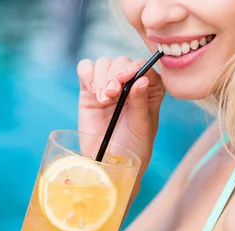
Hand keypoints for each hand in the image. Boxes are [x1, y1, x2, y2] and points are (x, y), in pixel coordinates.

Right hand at [77, 56, 164, 170]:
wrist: (110, 164)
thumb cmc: (133, 149)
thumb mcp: (142, 128)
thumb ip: (140, 103)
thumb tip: (141, 79)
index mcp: (149, 90)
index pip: (144, 67)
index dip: (135, 67)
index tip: (127, 77)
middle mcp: (129, 85)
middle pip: (122, 62)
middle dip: (116, 74)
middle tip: (112, 92)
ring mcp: (108, 87)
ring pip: (104, 63)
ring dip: (102, 76)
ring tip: (104, 98)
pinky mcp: (88, 92)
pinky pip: (85, 70)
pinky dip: (88, 74)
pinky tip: (93, 92)